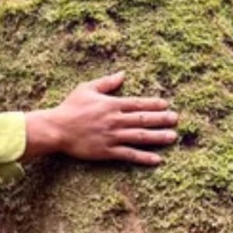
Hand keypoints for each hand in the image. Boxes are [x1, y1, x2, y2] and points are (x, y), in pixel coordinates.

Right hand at [22, 72, 178, 164]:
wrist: (57, 129)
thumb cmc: (70, 107)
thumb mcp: (86, 88)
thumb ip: (106, 82)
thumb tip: (123, 74)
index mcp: (111, 104)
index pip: (137, 103)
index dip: (153, 104)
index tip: (166, 104)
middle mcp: (115, 120)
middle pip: (143, 119)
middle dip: (161, 119)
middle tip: (176, 119)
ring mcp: (112, 136)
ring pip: (140, 137)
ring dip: (158, 137)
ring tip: (173, 136)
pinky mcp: (107, 151)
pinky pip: (129, 154)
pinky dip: (143, 157)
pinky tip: (157, 159)